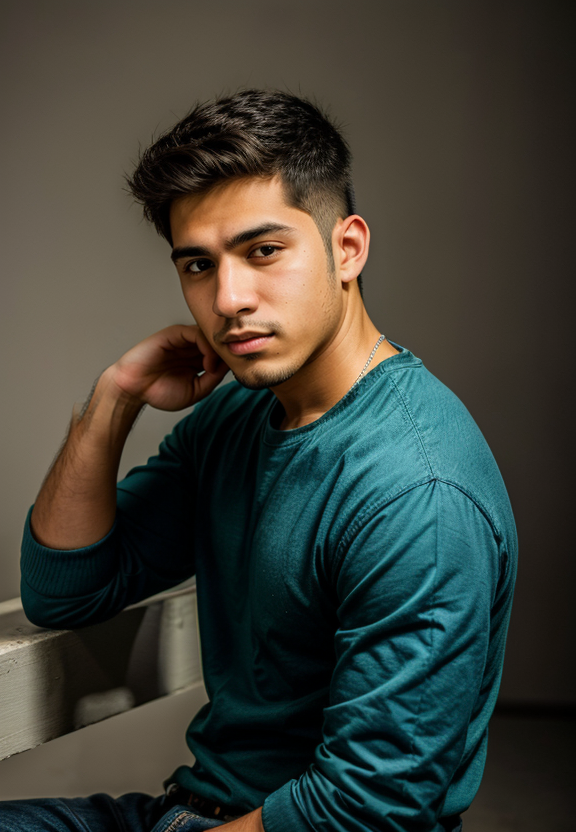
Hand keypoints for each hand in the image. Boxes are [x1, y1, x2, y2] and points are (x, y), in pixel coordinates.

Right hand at [108, 324, 228, 410]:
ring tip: (215, 368)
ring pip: (209, 336)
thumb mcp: (195, 391)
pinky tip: (207, 362)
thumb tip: (228, 368)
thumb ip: (212, 379)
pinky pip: (195, 333)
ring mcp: (183, 340)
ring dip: (218, 350)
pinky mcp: (173, 334)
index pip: (222, 353)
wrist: (133, 390)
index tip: (238, 373)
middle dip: (229, 352)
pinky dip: (206, 345)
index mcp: (198, 360)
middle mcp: (193, 347)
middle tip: (234, 366)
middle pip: (219, 342)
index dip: (232, 360)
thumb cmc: (159, 392)